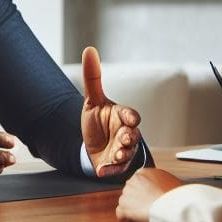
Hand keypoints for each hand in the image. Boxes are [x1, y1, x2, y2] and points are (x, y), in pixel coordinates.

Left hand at [80, 46, 142, 177]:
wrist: (93, 145)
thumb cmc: (98, 121)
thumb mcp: (92, 100)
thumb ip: (92, 78)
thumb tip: (89, 50)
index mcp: (122, 117)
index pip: (130, 115)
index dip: (130, 117)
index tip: (131, 119)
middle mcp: (126, 133)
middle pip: (132, 135)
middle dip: (129, 137)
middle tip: (124, 138)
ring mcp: (122, 150)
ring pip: (127, 153)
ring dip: (122, 154)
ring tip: (116, 154)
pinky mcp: (114, 165)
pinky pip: (115, 169)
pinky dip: (110, 171)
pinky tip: (101, 171)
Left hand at [115, 168, 182, 221]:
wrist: (172, 207)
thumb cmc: (174, 196)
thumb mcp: (170, 180)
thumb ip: (159, 179)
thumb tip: (160, 185)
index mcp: (143, 172)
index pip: (138, 179)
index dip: (144, 189)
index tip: (148, 195)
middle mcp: (132, 181)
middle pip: (131, 190)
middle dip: (137, 198)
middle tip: (148, 204)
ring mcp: (126, 195)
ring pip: (125, 201)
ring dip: (133, 207)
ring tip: (145, 212)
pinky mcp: (124, 208)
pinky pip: (120, 213)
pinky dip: (126, 218)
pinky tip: (135, 219)